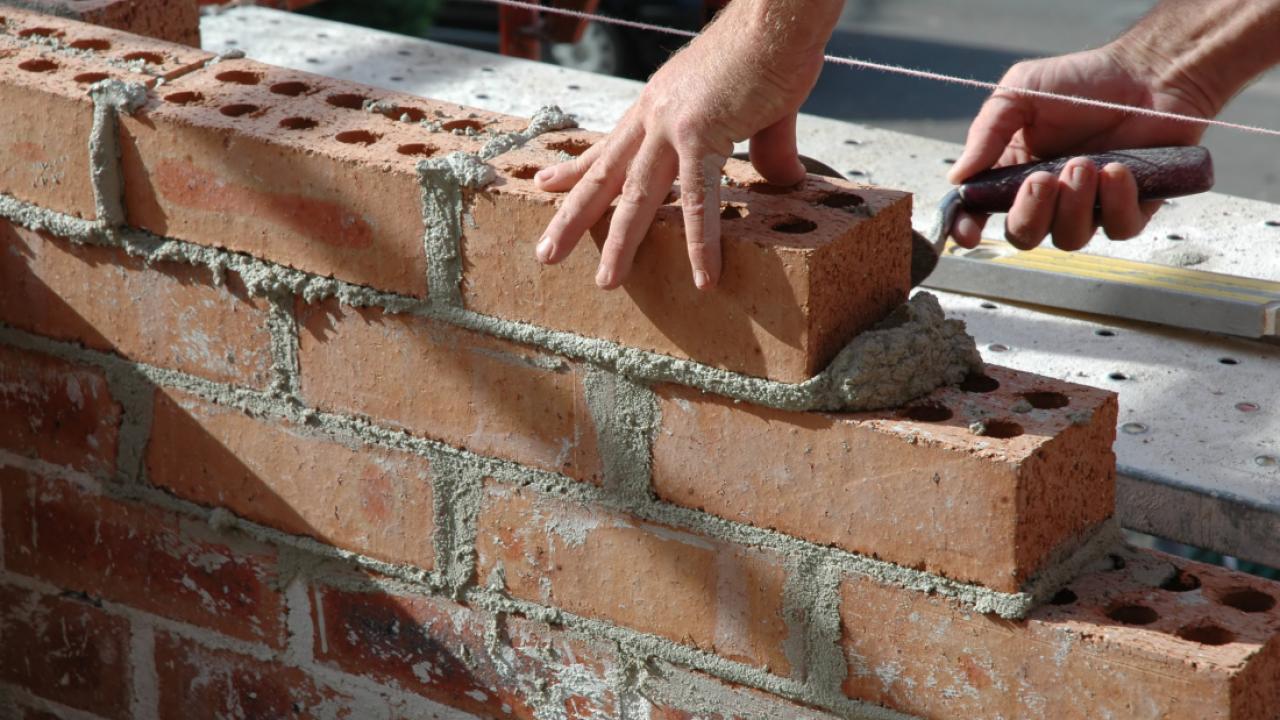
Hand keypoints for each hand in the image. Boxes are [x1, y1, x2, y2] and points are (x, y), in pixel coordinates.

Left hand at [532, 1, 838, 289]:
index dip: (575, 169)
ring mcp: (672, 126)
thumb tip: (785, 182)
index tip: (546, 187)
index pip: (608, 146)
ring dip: (619, 242)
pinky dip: (702, 242)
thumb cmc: (770, 51)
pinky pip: (700, 199)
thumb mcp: (759, 108)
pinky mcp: (704, 134)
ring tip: (606, 282)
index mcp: (657, 105)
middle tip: (544, 253)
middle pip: (605, 176)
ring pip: (637, 195)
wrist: (777, 15)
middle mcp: (653, 116)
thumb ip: (766, 150)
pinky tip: (704, 278)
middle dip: (572, 217)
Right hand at [948, 45, 1209, 250]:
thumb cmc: (1083, 80)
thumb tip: (958, 177)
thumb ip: (986, 133)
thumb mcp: (1020, 92)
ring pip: (1070, 238)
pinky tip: (1118, 170)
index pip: (981, 213)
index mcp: (1012, 173)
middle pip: (1024, 236)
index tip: (971, 232)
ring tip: (1087, 163)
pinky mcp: (1131, 207)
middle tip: (1044, 178)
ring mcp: (1089, 206)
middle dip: (1030, 213)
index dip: (970, 228)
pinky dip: (1116, 202)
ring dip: (1074, 204)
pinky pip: (1119, 229)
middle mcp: (1048, 197)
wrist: (1149, 72)